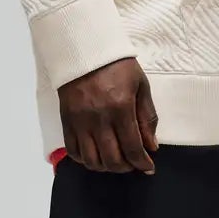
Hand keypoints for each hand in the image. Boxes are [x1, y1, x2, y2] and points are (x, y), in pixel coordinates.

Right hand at [57, 56, 158, 172]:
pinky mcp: (67, 121)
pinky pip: (74, 151)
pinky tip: (96, 154)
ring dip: (106, 167)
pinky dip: (86, 160)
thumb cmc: (117, 65)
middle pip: (112, 160)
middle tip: (133, 163)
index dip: (142, 163)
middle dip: (126, 167)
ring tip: (115, 159)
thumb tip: (151, 146)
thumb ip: (147, 117)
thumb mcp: (140, 86)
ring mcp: (80, 122)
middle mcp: (99, 119)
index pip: (132, 148)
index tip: (148, 167)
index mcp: (120, 108)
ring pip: (92, 160)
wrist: (84, 50)